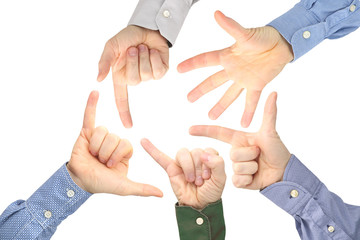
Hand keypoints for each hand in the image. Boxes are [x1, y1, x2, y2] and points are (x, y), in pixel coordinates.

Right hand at [67, 91, 162, 196]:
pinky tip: (95, 92)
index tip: (110, 166)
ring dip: (96, 146)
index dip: (117, 155)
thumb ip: (142, 189)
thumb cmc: (102, 184)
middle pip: (115, 137)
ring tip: (92, 155)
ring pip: (103, 132)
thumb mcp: (124, 187)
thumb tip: (161, 194)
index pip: (126, 144)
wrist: (80, 181)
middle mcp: (113, 142)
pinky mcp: (86, 132)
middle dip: (106, 153)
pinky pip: (90, 116)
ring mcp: (100, 136)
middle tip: (100, 161)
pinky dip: (91, 104)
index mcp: (124, 151)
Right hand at [98, 26, 168, 127]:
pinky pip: (158, 71)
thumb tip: (98, 79)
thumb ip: (104, 62)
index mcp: (121, 76)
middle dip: (133, 61)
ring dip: (144, 57)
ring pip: (147, 75)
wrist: (145, 28)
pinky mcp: (161, 70)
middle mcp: (135, 78)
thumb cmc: (126, 38)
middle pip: (134, 81)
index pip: (122, 99)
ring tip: (142, 48)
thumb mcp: (111, 47)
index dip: (125, 113)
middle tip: (133, 49)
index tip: (128, 126)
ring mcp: (149, 75)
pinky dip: (155, 58)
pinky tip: (152, 51)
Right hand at [141, 139, 225, 208]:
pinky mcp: (171, 168)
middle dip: (198, 168)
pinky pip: (161, 157)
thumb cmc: (210, 192)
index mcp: (209, 157)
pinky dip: (152, 149)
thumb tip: (205, 154)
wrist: (199, 206)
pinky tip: (144, 141)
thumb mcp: (220, 180)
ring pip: (183, 153)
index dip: (209, 163)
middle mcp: (196, 157)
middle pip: (196, 151)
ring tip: (190, 180)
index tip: (209, 177)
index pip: (208, 150)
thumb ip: (218, 165)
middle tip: (199, 182)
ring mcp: (183, 162)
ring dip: (188, 167)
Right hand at [178, 11, 293, 127]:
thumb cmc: (264, 36)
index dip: (192, 64)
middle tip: (189, 99)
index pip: (205, 60)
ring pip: (228, 95)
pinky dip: (248, 112)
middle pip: (213, 81)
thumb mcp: (245, 33)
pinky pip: (250, 101)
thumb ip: (231, 27)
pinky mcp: (256, 85)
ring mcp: (243, 79)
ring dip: (220, 106)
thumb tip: (216, 13)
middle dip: (200, 90)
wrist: (283, 44)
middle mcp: (232, 69)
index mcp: (227, 56)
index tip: (178, 69)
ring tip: (211, 117)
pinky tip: (244, 123)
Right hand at [189, 92, 290, 189]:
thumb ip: (269, 113)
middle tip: (259, 155)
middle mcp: (235, 152)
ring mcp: (236, 166)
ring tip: (259, 166)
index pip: (218, 133)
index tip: (190, 130)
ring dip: (252, 168)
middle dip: (249, 155)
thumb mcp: (270, 132)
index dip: (204, 130)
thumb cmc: (277, 150)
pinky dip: (249, 179)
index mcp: (238, 139)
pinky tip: (255, 177)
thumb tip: (274, 92)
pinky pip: (237, 180)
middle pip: (233, 154)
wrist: (284, 173)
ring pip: (236, 168)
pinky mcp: (239, 181)